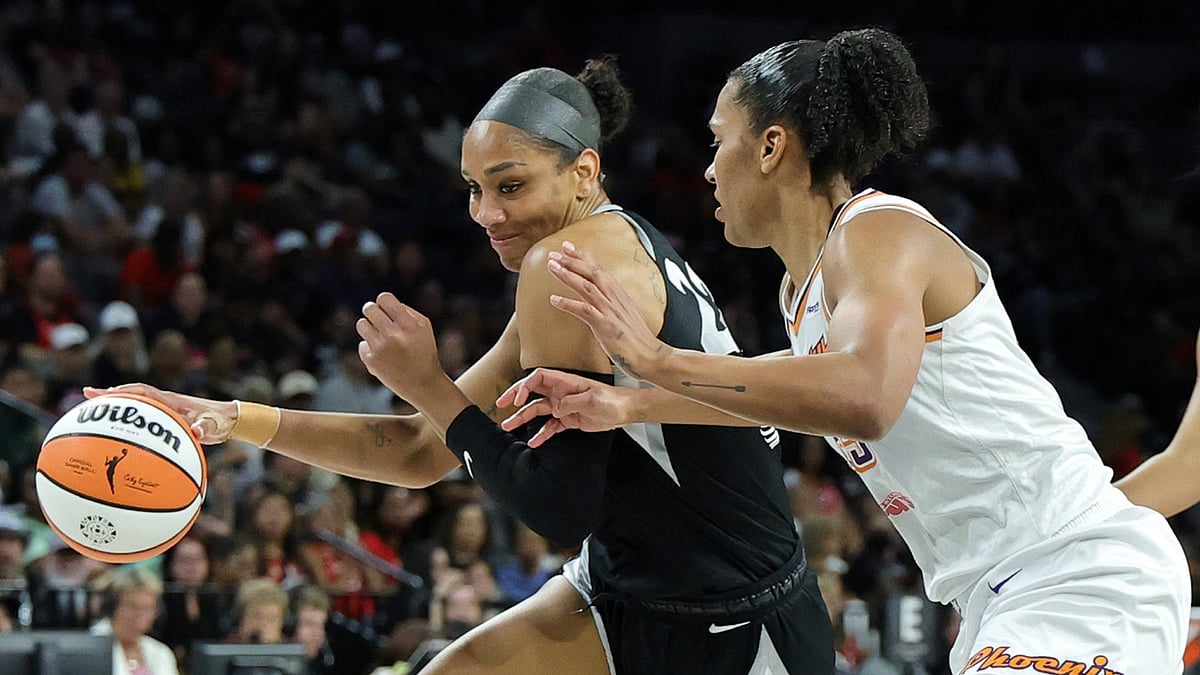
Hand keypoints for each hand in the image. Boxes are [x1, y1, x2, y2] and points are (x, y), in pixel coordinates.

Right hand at [82, 383, 235, 443]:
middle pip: (133, 394)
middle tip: (85, 395)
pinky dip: (129, 421)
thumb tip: (197, 432)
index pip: (142, 392)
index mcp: (172, 400)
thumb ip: (206, 428)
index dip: (123, 392)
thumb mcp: (214, 425)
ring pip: (136, 405)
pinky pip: (143, 418)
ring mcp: (165, 409)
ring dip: (117, 406)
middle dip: (110, 395)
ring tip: (92, 412)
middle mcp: (165, 401)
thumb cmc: (221, 421)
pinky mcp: (167, 418)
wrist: (230, 419)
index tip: (102, 393)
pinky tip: (117, 433)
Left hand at [357, 292, 447, 403]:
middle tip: (376, 317)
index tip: (385, 307)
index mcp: (408, 324)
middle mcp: (393, 335)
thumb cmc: (423, 351)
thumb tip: (384, 303)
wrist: (422, 384)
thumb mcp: (424, 327)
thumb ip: (406, 310)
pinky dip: (370, 348)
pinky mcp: (371, 362)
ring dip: (369, 328)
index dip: (383, 301)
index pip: (384, 298)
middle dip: (372, 310)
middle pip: (369, 308)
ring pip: (361, 324)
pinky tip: (383, 356)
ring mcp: (380, 349)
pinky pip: (362, 345)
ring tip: (380, 337)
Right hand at [497, 368, 633, 446]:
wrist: (625, 411)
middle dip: (515, 397)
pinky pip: (550, 427)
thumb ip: (572, 402)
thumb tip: (556, 408)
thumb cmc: (612, 400)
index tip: (517, 399)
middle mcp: (561, 392)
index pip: (539, 378)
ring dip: (522, 418)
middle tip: (500, 404)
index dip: (525, 386)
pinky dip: (541, 434)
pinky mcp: (568, 419)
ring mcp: (563, 406)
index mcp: (566, 382)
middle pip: (532, 392)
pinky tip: (533, 442)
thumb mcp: (593, 400)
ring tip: (507, 426)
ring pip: (537, 411)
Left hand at [547, 241, 668, 381]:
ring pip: (586, 286)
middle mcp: (615, 299)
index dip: (583, 257)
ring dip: (567, 274)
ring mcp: (611, 311)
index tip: (568, 247)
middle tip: (554, 253)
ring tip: (551, 266)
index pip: (600, 270)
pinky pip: (584, 311)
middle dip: (572, 260)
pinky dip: (568, 303)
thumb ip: (613, 305)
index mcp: (620, 295)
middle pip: (592, 272)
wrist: (651, 357)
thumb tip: (600, 300)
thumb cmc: (638, 341)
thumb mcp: (626, 316)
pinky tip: (553, 299)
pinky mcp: (606, 326)